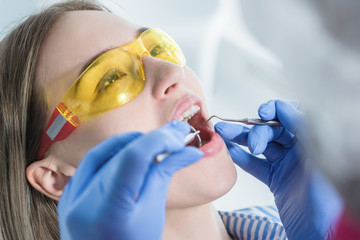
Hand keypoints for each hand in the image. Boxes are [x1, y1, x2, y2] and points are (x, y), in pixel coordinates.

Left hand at [58, 121, 203, 239]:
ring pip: (102, 152)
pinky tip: (132, 152)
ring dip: (131, 142)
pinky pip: (92, 163)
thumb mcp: (152, 215)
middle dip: (150, 140)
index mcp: (105, 210)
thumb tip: (186, 151)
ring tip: (156, 142)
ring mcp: (71, 197)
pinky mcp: (70, 195)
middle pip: (118, 152)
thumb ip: (162, 176)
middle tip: (174, 135)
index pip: (132, 158)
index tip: (179, 137)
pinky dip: (114, 153)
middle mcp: (81, 200)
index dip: (158, 140)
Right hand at [215, 100, 341, 239]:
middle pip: (274, 130)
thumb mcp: (318, 162)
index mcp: (315, 143)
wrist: (318, 233)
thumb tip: (287, 109)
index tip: (264, 111)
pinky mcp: (274, 179)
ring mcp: (286, 165)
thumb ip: (304, 133)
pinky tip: (228, 150)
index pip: (295, 117)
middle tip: (253, 144)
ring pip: (261, 145)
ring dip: (241, 138)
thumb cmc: (327, 203)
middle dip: (258, 130)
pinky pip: (255, 164)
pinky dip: (240, 157)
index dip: (278, 110)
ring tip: (223, 132)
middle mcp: (300, 151)